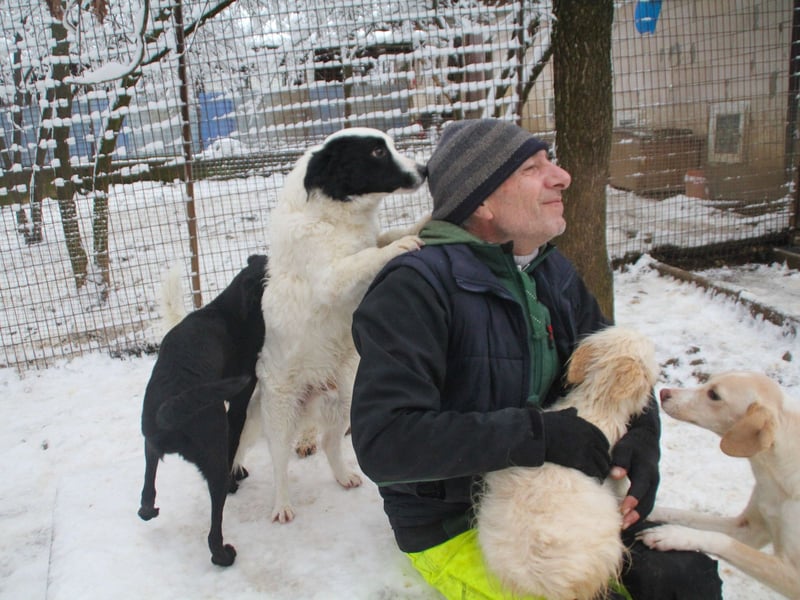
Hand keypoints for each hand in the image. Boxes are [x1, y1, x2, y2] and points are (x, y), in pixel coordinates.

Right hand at [537, 408, 610, 479]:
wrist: (537, 435)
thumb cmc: (544, 426)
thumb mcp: (559, 415)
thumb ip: (569, 414)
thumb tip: (574, 410)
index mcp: (585, 425)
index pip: (602, 439)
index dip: (603, 449)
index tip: (602, 456)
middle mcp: (589, 436)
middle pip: (603, 452)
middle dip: (604, 461)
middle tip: (603, 469)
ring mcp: (586, 448)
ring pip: (601, 463)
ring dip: (602, 471)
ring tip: (601, 477)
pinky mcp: (581, 460)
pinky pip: (594, 470)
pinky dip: (597, 477)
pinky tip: (598, 481)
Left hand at [611, 399, 660, 528]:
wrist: (647, 439)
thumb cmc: (632, 444)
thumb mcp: (625, 447)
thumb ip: (621, 460)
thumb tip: (616, 474)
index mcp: (647, 469)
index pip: (641, 487)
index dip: (633, 499)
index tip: (624, 509)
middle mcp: (653, 480)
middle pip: (647, 501)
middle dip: (636, 514)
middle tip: (623, 525)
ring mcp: (654, 486)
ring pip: (649, 505)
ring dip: (638, 517)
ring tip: (624, 527)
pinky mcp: (650, 489)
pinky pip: (647, 504)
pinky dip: (639, 513)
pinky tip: (628, 520)